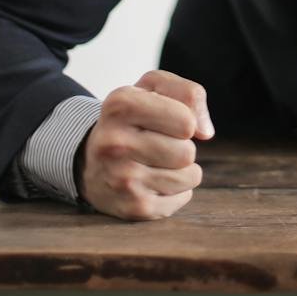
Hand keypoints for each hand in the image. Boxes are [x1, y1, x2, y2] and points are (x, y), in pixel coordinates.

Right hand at [78, 69, 214, 220]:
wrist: (90, 160)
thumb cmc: (132, 118)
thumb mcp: (153, 88)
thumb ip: (189, 94)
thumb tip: (206, 132)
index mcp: (120, 105)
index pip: (186, 120)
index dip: (185, 120)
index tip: (167, 121)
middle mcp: (115, 143)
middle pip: (188, 151)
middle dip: (182, 146)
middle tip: (158, 144)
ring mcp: (122, 179)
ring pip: (190, 176)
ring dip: (182, 169)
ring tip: (156, 162)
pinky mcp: (132, 207)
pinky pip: (184, 198)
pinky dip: (177, 190)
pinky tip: (153, 181)